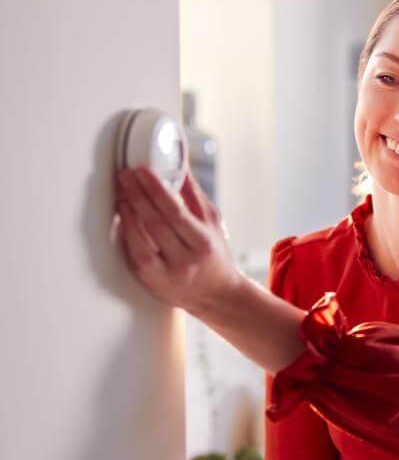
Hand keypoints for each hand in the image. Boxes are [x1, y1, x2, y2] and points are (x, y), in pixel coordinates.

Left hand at [114, 166, 243, 314]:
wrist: (216, 294)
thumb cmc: (213, 254)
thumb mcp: (212, 223)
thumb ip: (194, 195)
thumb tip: (178, 165)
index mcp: (203, 242)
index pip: (176, 212)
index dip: (156, 190)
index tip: (143, 171)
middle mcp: (186, 260)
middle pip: (156, 223)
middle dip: (138, 195)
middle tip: (126, 175)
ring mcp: (167, 273)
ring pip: (142, 238)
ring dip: (128, 211)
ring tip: (122, 191)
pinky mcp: (152, 281)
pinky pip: (134, 252)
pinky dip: (127, 231)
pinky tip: (123, 216)